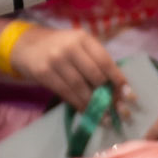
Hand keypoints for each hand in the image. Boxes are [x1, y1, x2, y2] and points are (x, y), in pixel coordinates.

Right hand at [7, 24, 127, 112]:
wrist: (26, 46)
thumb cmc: (60, 48)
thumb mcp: (79, 46)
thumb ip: (96, 61)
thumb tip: (119, 89)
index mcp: (83, 39)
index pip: (105, 61)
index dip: (119, 80)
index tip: (130, 96)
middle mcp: (70, 47)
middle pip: (95, 76)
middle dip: (109, 96)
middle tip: (119, 111)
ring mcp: (55, 60)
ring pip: (81, 88)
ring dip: (95, 106)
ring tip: (106, 118)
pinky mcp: (44, 73)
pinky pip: (66, 94)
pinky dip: (79, 105)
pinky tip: (89, 113)